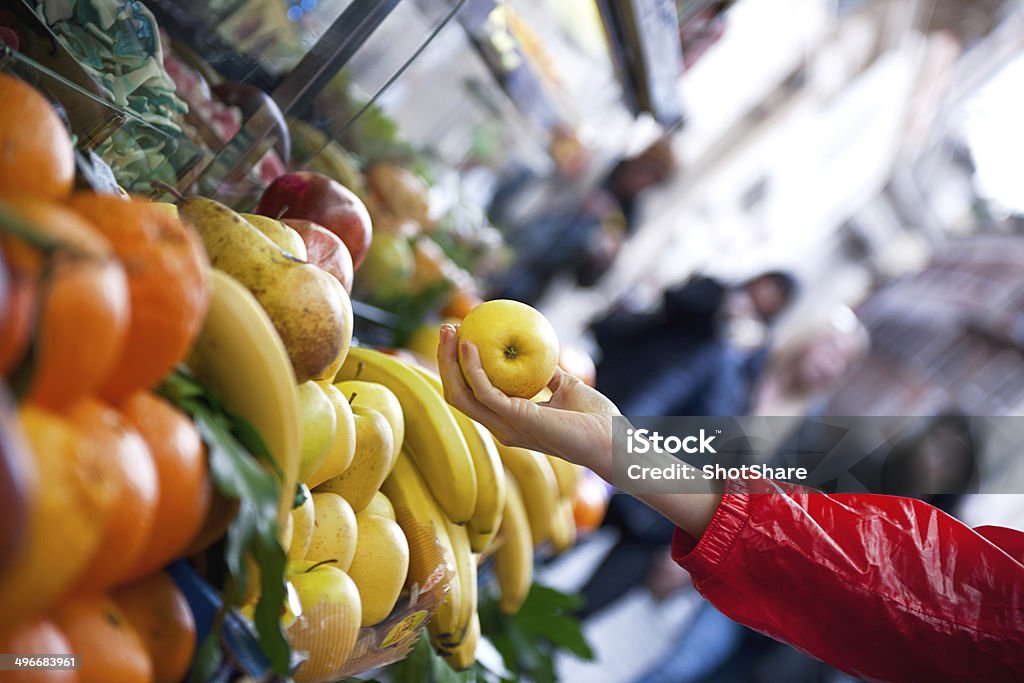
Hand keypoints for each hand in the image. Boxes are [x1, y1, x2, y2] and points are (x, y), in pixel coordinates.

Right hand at [437, 323, 618, 472]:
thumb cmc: (596, 418)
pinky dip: (473, 369)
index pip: (472, 395)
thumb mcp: (566, 386)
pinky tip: (470, 345)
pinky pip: (485, 393)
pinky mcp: (516, 420)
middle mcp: (502, 426)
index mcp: (510, 420)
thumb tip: (536, 347)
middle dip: (445, 361)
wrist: (613, 440)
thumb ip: (547, 372)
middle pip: (458, 394)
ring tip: (449, 330)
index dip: (459, 367)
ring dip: (450, 361)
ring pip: (461, 395)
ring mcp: (506, 426)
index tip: (460, 334)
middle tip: (446, 328)